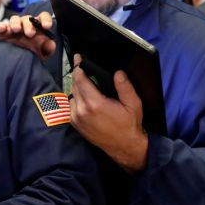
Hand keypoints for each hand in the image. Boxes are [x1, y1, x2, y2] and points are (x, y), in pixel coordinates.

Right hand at [0, 11, 56, 59]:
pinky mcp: (3, 32)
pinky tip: (2, 29)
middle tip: (30, 34)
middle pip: (28, 19)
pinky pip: (1, 26)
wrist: (18, 63)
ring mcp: (14, 27)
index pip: (43, 17)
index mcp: (38, 27)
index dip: (45, 20)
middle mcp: (26, 25)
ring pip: (14, 19)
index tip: (46, 26)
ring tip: (16, 30)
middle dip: (29, 25)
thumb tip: (50, 44)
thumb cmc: (32, 55)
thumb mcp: (43, 54)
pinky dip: (1, 26)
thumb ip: (48, 48)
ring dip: (15, 23)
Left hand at [70, 54, 147, 173]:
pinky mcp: (75, 124)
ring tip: (88, 84)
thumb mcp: (133, 104)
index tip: (78, 57)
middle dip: (79, 75)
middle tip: (85, 68)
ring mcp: (76, 118)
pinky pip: (71, 105)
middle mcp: (81, 111)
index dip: (79, 66)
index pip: (80, 79)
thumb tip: (118, 72)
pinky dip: (76, 98)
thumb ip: (125, 87)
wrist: (124, 147)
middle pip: (74, 85)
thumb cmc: (129, 125)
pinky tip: (87, 97)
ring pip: (71, 95)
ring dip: (77, 87)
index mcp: (95, 104)